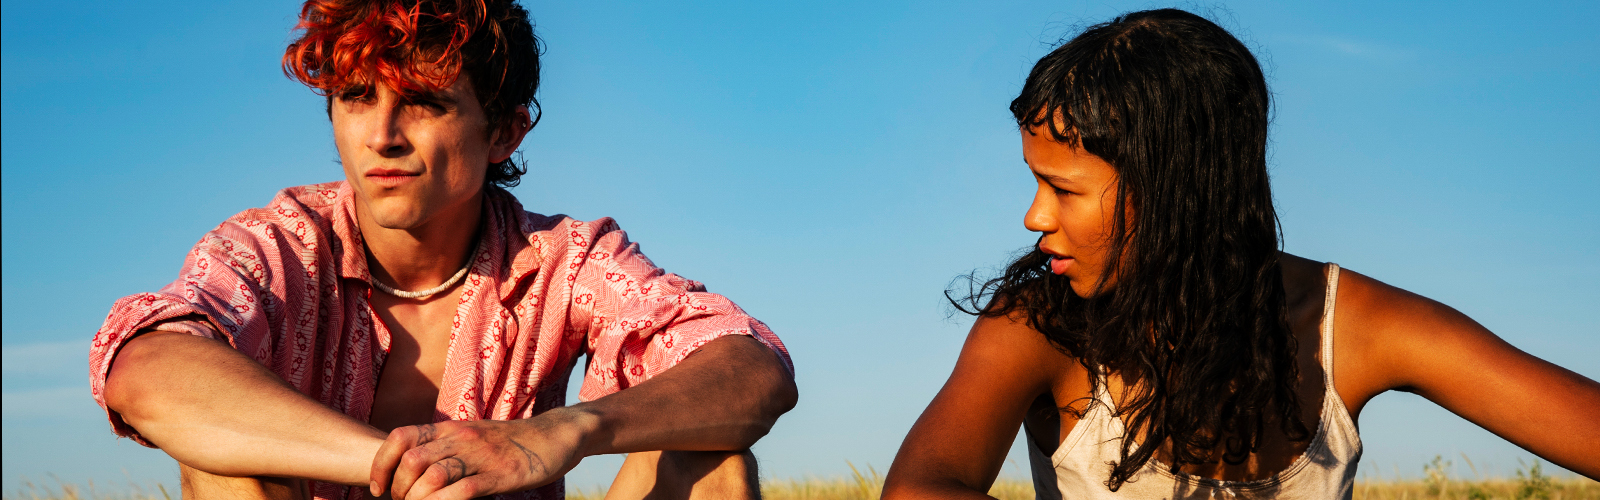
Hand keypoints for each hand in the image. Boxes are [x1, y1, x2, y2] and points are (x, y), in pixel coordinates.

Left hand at [369, 408, 597, 499]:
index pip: (400, 438)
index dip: (381, 465)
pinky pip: (463, 491)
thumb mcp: (472, 437)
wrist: (555, 435)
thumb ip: (444, 449)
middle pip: (411, 461)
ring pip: (433, 476)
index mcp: (449, 428)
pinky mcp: (500, 474)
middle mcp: (460, 438)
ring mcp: (480, 456)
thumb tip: (413, 472)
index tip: (379, 489)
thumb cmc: (510, 442)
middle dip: (400, 490)